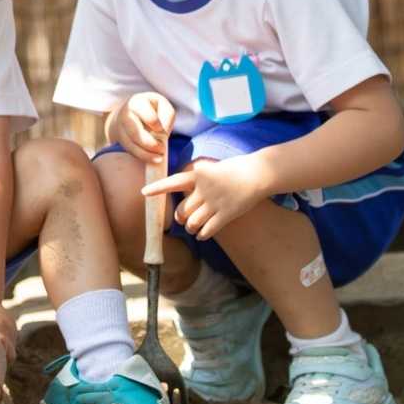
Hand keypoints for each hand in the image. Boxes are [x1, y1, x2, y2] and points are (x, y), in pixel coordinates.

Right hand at [108, 91, 175, 165]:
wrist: (133, 113)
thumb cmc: (153, 110)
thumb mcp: (163, 106)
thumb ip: (167, 116)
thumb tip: (162, 133)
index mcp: (137, 102)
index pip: (143, 111)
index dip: (153, 122)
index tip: (160, 128)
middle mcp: (125, 115)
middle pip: (134, 131)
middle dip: (149, 143)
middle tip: (161, 149)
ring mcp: (121, 128)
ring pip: (131, 144)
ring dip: (146, 153)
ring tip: (159, 157)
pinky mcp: (121, 140)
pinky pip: (130, 150)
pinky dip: (142, 156)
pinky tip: (152, 159)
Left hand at [142, 153, 272, 240]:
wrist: (259, 173)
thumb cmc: (236, 168)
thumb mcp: (212, 167)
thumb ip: (197, 179)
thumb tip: (185, 191)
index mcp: (198, 174)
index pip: (173, 181)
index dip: (158, 188)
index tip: (144, 193)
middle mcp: (204, 189)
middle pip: (182, 211)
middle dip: (181, 218)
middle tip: (184, 218)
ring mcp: (215, 202)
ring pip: (192, 223)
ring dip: (191, 228)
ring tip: (193, 227)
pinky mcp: (226, 214)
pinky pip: (207, 231)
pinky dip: (202, 235)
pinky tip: (203, 235)